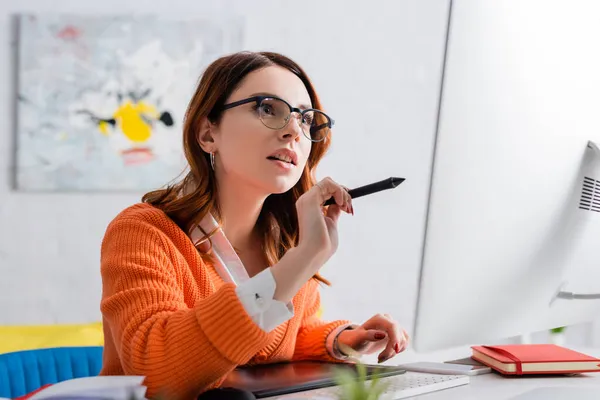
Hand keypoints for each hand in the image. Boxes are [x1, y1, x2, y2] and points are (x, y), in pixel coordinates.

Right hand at [272, 177, 351, 302]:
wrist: (314, 253)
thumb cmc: (322, 245)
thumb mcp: (331, 224)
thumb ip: (333, 213)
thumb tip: (340, 205)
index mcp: (310, 208)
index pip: (326, 193)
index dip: (340, 196)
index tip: (349, 207)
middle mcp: (306, 202)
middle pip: (328, 186)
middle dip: (344, 194)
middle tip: (349, 208)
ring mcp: (307, 199)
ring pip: (329, 182)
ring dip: (343, 192)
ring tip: (346, 207)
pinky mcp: (310, 199)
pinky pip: (327, 183)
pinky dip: (339, 190)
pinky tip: (341, 204)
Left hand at [336, 314, 408, 363]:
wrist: (357, 341)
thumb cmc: (356, 339)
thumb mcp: (358, 338)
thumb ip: (369, 335)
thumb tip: (382, 335)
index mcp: (379, 319)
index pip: (392, 326)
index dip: (396, 338)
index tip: (395, 350)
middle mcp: (388, 320)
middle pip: (398, 335)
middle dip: (391, 350)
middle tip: (380, 358)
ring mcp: (394, 327)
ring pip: (403, 340)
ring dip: (394, 352)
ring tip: (381, 357)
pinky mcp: (397, 334)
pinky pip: (404, 343)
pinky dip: (397, 351)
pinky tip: (387, 354)